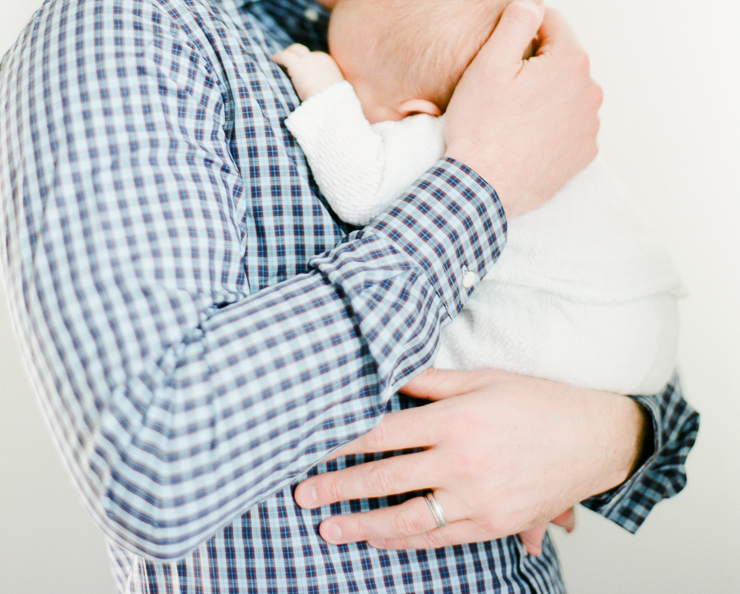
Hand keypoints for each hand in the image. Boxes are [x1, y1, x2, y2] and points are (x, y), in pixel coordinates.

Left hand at [272, 43, 343, 99]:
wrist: (329, 100)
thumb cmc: (331, 99)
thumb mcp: (332, 88)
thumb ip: (326, 83)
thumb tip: (322, 89)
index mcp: (327, 63)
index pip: (314, 57)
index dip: (305, 61)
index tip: (299, 67)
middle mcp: (317, 57)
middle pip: (303, 50)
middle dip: (295, 54)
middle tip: (287, 60)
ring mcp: (307, 59)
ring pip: (294, 50)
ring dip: (286, 54)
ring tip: (277, 59)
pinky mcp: (297, 64)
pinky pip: (284, 56)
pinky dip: (277, 57)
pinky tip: (273, 59)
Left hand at [294, 367, 645, 549]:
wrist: (594, 438)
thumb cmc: (538, 401)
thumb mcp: (484, 379)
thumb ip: (433, 382)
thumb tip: (389, 376)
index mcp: (458, 419)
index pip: (385, 432)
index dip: (344, 442)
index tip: (312, 448)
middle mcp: (464, 462)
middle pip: (387, 478)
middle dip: (339, 487)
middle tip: (302, 494)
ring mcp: (479, 499)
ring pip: (409, 519)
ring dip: (365, 526)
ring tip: (330, 529)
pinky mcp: (495, 524)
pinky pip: (442, 538)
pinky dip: (407, 542)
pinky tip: (381, 540)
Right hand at [444, 0, 602, 216]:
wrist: (483, 186)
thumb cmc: (481, 125)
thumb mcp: (490, 63)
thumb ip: (517, 22)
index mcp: (571, 62)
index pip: (552, 22)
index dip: (522, 29)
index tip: (500, 50)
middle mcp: (590, 91)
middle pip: (561, 57)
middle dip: (535, 62)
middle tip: (500, 85)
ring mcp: (589, 125)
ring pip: (566, 90)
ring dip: (544, 92)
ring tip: (511, 112)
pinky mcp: (583, 153)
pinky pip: (569, 123)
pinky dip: (551, 122)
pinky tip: (524, 133)